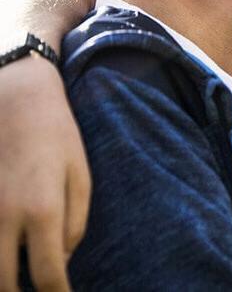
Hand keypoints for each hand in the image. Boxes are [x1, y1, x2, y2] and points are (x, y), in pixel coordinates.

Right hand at [0, 57, 90, 291]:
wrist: (17, 101)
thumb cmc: (57, 136)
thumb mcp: (80, 175)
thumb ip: (75, 223)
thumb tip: (61, 260)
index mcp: (42, 211)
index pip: (47, 275)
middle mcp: (4, 218)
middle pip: (6, 284)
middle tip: (40, 287)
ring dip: (4, 279)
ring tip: (22, 276)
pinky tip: (7, 253)